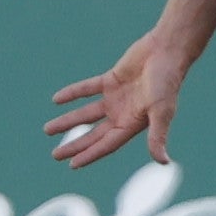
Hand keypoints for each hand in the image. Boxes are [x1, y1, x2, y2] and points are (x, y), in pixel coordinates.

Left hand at [47, 31, 192, 169]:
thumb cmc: (167, 82)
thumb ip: (158, 136)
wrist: (167, 51)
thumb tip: (164, 162)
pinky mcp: (112, 80)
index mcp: (133, 124)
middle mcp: (123, 114)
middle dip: (75, 145)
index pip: (106, 144)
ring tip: (47, 130)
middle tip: (55, 155)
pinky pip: (88, 89)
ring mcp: (116, 97)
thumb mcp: (162, 111)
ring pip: (87, 113)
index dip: (89, 154)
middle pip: (94, 134)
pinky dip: (73, 94)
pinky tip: (56, 99)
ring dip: (68, 121)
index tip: (71, 164)